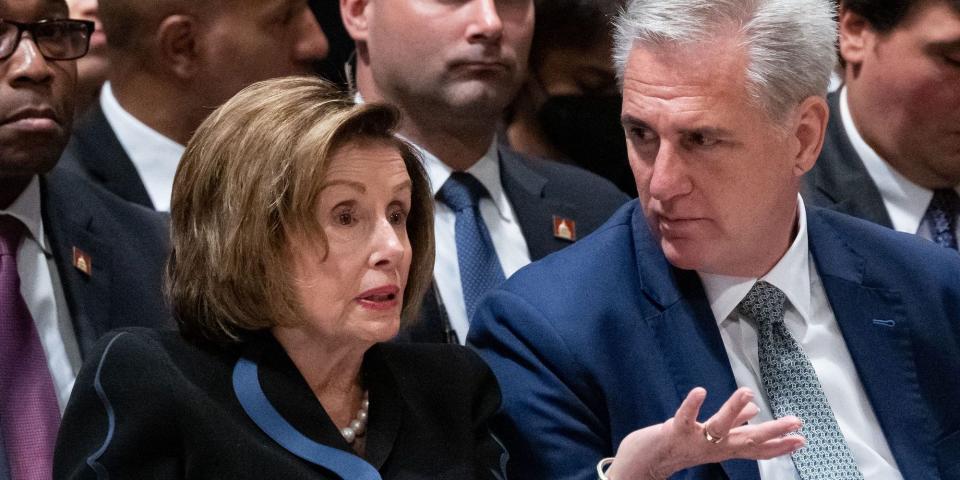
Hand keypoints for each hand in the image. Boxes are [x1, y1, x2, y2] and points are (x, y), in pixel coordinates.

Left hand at [605, 387, 802, 479]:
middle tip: (797, 422)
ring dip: (733, 409)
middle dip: (773, 431)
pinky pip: (684, 418)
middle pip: (747, 440)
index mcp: (722, 447)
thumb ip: (732, 426)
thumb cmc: (676, 447)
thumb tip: (753, 411)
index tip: (803, 439)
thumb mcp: (708, 438)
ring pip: (719, 426)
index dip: (779, 445)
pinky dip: (692, 405)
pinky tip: (700, 391)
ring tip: (747, 392)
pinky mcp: (674, 432)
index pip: (755, 448)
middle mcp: (713, 447)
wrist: (642, 465)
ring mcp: (694, 440)